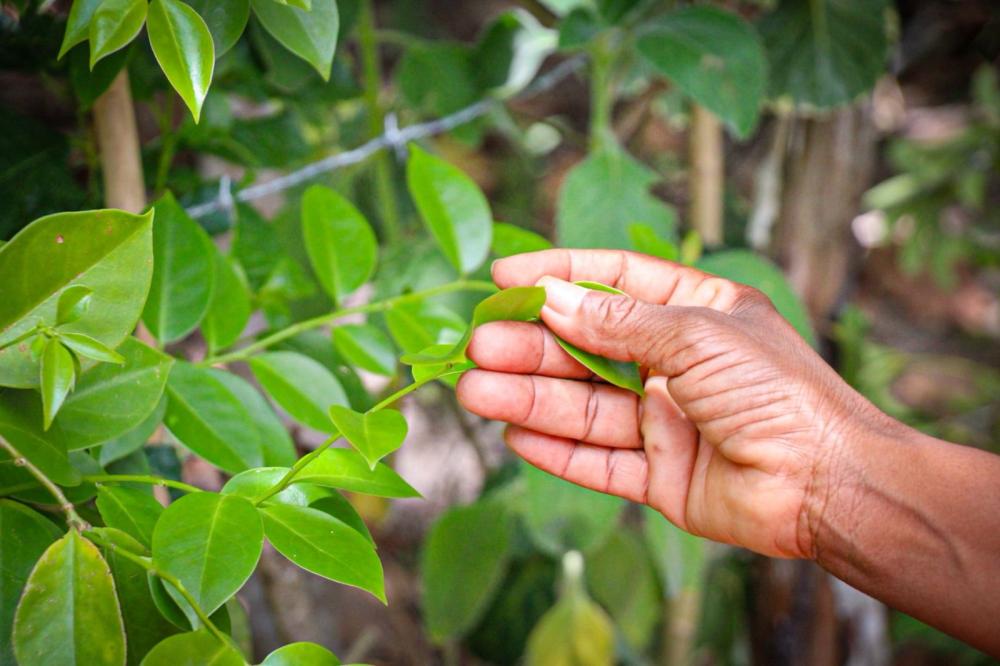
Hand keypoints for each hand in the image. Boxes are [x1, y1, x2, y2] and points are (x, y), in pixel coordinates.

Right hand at [457, 249, 884, 558]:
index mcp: (696, 312)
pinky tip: (515, 434)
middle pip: (586, 349)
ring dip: (529, 397)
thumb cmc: (777, 392)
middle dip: (530, 346)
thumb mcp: (697, 336)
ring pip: (583, 406)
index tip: (504, 276)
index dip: (558, 275)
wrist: (828, 484)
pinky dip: (557, 450)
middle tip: (477, 344)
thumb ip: (619, 324)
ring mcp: (666, 421)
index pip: (614, 281)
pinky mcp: (659, 476)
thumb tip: (552, 299)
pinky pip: (597, 460)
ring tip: (475, 390)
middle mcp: (676, 364)